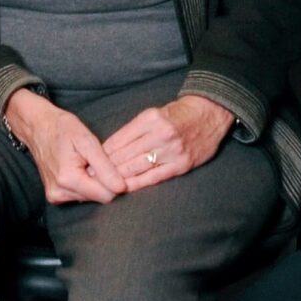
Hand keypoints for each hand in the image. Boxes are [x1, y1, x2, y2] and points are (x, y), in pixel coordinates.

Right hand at [3, 90, 126, 204]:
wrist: (38, 126)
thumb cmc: (62, 128)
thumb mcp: (87, 141)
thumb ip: (105, 167)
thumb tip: (121, 188)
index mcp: (67, 179)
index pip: (106, 195)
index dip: (115, 181)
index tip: (115, 165)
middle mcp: (59, 193)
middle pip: (98, 197)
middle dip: (104, 181)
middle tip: (99, 160)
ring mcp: (55, 196)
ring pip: (90, 197)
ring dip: (94, 181)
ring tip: (88, 162)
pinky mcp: (54, 196)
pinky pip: (80, 195)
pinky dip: (85, 183)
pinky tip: (81, 168)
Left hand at [101, 94, 232, 192]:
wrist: (211, 113)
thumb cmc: (179, 113)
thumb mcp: (154, 113)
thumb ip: (134, 130)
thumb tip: (110, 149)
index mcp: (150, 118)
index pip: (119, 140)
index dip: (102, 153)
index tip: (89, 162)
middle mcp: (160, 134)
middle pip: (125, 155)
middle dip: (105, 167)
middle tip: (89, 177)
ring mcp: (172, 151)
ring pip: (137, 167)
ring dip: (118, 177)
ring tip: (103, 184)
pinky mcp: (182, 164)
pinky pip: (155, 177)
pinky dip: (138, 183)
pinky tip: (125, 187)